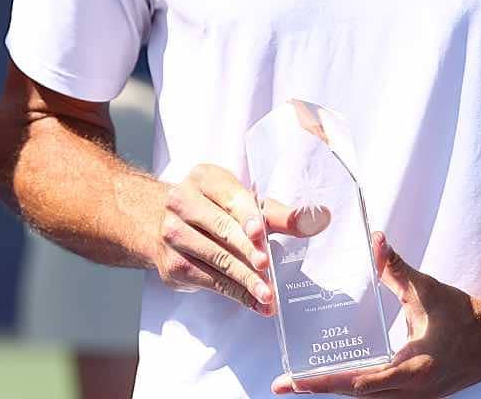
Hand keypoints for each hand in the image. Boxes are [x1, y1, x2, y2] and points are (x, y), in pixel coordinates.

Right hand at [153, 164, 330, 315]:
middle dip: (247, 252)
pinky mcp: (172, 264)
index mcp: (204, 179)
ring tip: (268, 296)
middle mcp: (181, 202)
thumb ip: (279, 214)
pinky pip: (208, 280)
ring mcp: (172, 233)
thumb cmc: (214, 209)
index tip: (260, 233)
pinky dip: (235, 294)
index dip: (246, 216)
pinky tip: (255, 302)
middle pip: (221, 230)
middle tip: (267, 269)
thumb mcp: (244, 204)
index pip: (230, 198)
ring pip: (215, 259)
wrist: (159, 222)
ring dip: (244, 280)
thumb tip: (321, 219)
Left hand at [273, 233, 480, 395]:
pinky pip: (379, 396)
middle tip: (281, 385)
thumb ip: (397, 268)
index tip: (295, 382)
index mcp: (413, 370)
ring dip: (334, 391)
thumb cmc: (465, 316)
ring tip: (299, 383)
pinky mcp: (416, 395)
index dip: (324, 382)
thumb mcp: (428, 290)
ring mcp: (414, 398)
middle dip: (318, 390)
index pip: (359, 382)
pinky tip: (333, 379)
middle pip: (355, 397)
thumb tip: (376, 239)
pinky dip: (354, 389)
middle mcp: (411, 392)